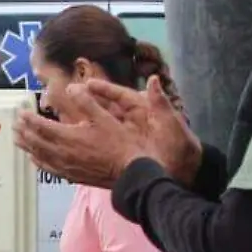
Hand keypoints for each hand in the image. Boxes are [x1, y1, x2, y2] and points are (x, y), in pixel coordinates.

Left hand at [12, 83, 147, 188]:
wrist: (129, 171)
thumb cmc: (119, 143)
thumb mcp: (104, 117)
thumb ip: (86, 101)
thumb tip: (71, 88)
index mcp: (68, 136)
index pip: (40, 126)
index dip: (28, 118)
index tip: (20, 112)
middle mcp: (61, 153)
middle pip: (35, 141)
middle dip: (23, 131)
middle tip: (15, 124)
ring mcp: (64, 166)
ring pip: (37, 155)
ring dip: (26, 146)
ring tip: (17, 139)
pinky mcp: (69, 176)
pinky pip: (46, 168)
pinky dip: (36, 161)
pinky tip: (33, 158)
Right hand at [80, 77, 202, 183]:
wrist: (185, 172)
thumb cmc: (180, 147)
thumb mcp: (172, 124)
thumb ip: (161, 103)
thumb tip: (154, 79)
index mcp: (144, 110)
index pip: (121, 95)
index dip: (104, 89)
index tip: (87, 84)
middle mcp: (133, 120)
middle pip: (108, 108)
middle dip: (89, 101)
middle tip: (69, 96)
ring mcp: (127, 136)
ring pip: (102, 124)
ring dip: (86, 120)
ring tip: (66, 117)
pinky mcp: (123, 150)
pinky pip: (104, 141)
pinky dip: (90, 138)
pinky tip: (76, 139)